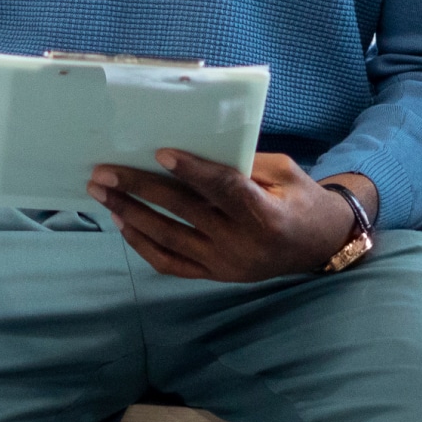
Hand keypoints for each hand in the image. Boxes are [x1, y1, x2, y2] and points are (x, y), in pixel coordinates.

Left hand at [87, 152, 376, 281]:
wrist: (320, 246)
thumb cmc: (300, 199)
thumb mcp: (284, 172)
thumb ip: (243, 163)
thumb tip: (194, 145)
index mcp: (267, 215)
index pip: (224, 189)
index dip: (192, 171)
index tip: (160, 151)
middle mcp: (243, 244)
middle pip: (184, 212)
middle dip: (140, 189)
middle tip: (105, 172)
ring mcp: (226, 265)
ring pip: (168, 238)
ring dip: (130, 214)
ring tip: (101, 194)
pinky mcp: (215, 276)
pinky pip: (171, 264)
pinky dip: (143, 244)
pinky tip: (122, 223)